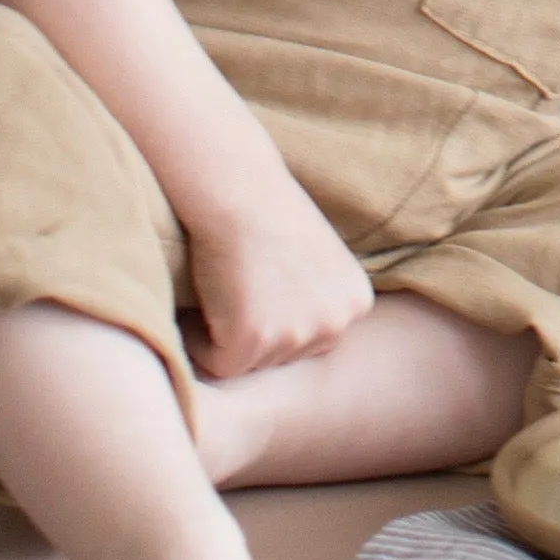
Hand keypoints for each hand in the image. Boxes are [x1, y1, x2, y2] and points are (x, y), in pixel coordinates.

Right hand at [183, 183, 375, 380]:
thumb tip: (296, 342)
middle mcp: (337, 323)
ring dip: (228, 336)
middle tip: (243, 286)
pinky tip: (209, 302)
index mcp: (357, 302)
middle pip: (283, 356)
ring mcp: (298, 334)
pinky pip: (219, 366)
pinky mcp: (254, 340)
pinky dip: (202, 343)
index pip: (311, 339)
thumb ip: (316, 302)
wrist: (241, 193)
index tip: (268, 283)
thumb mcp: (318, 263)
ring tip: (229, 288)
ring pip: (250, 363)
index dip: (279, 317)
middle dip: (255, 332)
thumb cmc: (271, 216)